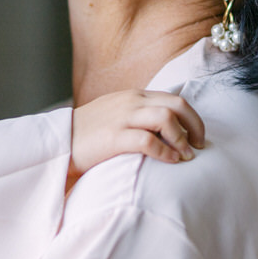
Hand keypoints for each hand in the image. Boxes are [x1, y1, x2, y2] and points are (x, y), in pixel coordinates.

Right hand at [70, 90, 206, 183]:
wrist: (58, 143)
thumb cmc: (90, 135)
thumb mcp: (117, 115)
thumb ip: (140, 116)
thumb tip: (168, 131)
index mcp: (134, 96)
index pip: (174, 99)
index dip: (193, 118)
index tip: (198, 138)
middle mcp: (131, 102)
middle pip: (177, 104)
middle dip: (195, 126)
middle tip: (199, 147)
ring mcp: (122, 117)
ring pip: (166, 117)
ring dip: (182, 138)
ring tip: (186, 156)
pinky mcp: (113, 137)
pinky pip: (147, 140)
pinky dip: (165, 151)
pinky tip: (170, 161)